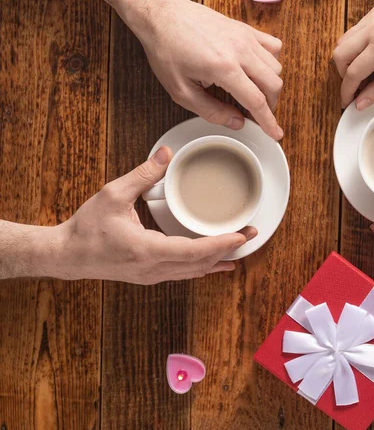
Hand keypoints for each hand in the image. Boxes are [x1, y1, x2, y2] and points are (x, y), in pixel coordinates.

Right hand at [56, 146, 255, 283]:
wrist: (66, 255)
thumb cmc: (86, 227)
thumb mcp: (112, 195)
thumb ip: (142, 174)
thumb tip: (165, 153)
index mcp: (146, 250)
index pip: (194, 251)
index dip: (221, 244)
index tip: (242, 235)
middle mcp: (153, 269)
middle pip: (200, 264)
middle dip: (229, 249)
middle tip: (251, 235)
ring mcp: (152, 276)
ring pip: (194, 272)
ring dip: (218, 260)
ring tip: (241, 249)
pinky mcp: (149, 276)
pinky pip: (183, 274)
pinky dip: (203, 267)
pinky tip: (215, 263)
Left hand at [132, 0, 283, 139]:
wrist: (162, 15)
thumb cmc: (167, 50)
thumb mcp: (181, 91)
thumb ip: (211, 110)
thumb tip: (237, 122)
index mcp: (224, 68)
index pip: (256, 101)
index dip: (268, 121)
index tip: (276, 134)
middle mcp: (240, 51)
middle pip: (273, 84)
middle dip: (270, 105)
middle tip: (257, 114)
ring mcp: (245, 37)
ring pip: (276, 66)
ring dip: (270, 85)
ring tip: (255, 93)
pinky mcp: (245, 29)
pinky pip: (273, 46)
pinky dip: (272, 62)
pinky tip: (258, 70)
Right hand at [334, 0, 373, 109]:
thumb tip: (361, 102)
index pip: (353, 72)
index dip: (347, 91)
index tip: (347, 102)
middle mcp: (373, 26)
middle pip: (339, 55)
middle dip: (344, 75)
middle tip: (359, 88)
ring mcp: (373, 16)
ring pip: (344, 42)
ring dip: (350, 61)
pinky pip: (355, 32)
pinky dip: (357, 48)